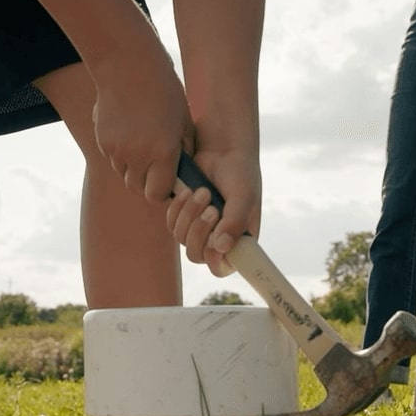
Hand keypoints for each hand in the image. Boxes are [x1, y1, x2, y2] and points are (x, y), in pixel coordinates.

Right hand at [91, 48, 195, 202]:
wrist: (127, 62)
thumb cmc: (163, 89)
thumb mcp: (183, 120)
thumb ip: (183, 151)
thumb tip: (182, 176)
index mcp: (163, 152)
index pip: (157, 194)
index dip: (162, 192)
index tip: (166, 183)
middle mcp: (138, 156)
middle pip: (137, 189)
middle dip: (145, 183)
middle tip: (154, 168)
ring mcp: (117, 150)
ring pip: (123, 173)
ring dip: (132, 167)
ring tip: (141, 141)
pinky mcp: (102, 141)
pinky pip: (112, 158)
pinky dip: (120, 151)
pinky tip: (128, 128)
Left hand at [166, 150, 260, 275]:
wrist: (220, 147)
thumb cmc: (239, 171)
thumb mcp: (243, 196)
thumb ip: (235, 222)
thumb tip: (222, 248)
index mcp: (238, 240)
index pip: (222, 268)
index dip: (215, 261)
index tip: (216, 244)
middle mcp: (218, 239)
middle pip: (196, 255)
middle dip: (200, 231)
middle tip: (211, 208)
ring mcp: (199, 229)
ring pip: (182, 239)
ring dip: (189, 215)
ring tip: (202, 191)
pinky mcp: (183, 216)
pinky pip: (172, 224)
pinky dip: (177, 209)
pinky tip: (188, 191)